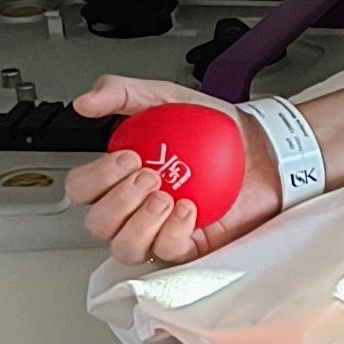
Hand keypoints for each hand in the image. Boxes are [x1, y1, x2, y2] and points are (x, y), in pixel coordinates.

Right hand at [62, 79, 278, 268]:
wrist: (261, 146)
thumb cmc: (213, 130)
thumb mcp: (165, 98)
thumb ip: (122, 92)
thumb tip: (85, 102)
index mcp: (120, 176)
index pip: (81, 190)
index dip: (95, 178)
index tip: (129, 157)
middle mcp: (134, 208)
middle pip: (96, 224)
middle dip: (118, 200)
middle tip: (150, 174)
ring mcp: (159, 230)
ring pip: (125, 247)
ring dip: (140, 222)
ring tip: (165, 195)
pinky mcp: (189, 245)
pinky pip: (168, 251)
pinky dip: (173, 231)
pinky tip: (188, 208)